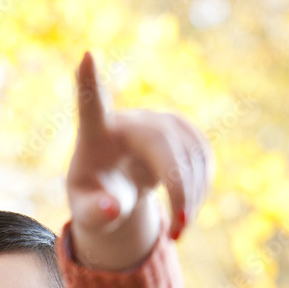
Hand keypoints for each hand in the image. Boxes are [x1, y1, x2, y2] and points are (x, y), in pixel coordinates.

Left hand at [67, 52, 212, 270]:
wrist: (113, 188)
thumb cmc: (93, 198)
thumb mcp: (86, 215)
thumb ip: (94, 214)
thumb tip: (113, 209)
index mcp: (94, 135)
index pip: (90, 104)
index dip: (89, 81)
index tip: (87, 56)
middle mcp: (129, 120)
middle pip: (162, 143)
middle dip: (178, 188)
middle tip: (179, 231)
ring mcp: (158, 120)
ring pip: (189, 151)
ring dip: (192, 195)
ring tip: (178, 231)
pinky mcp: (181, 129)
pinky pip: (203, 157)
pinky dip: (201, 187)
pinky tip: (189, 209)